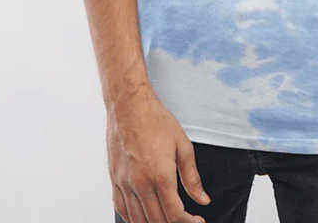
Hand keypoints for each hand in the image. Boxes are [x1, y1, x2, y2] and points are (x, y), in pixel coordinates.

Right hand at [107, 87, 209, 222]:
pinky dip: (134, 219)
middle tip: (185, 220)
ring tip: (167, 219)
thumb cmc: (156, 121)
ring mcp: (124, 183)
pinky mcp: (114, 179)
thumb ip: (192, 176)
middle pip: (156, 221)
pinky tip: (143, 216)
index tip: (197, 221)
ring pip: (137, 220)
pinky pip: (121, 209)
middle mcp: (140, 183)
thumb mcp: (183, 145)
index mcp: (160, 175)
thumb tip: (203, 199)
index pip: (174, 214)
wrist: (129, 106)